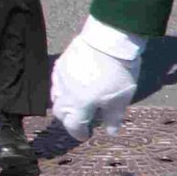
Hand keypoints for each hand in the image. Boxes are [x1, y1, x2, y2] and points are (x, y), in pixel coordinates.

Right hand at [49, 16, 144, 139]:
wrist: (110, 39)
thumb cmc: (118, 71)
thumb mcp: (121, 98)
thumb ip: (114, 117)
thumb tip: (111, 131)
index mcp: (80, 105)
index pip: (74, 125)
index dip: (78, 133)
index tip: (84, 136)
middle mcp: (66, 93)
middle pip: (60, 113)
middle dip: (68, 120)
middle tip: (79, 120)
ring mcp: (61, 77)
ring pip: (55, 97)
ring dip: (63, 104)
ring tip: (75, 104)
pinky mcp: (61, 62)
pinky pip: (56, 81)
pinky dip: (61, 88)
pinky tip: (71, 86)